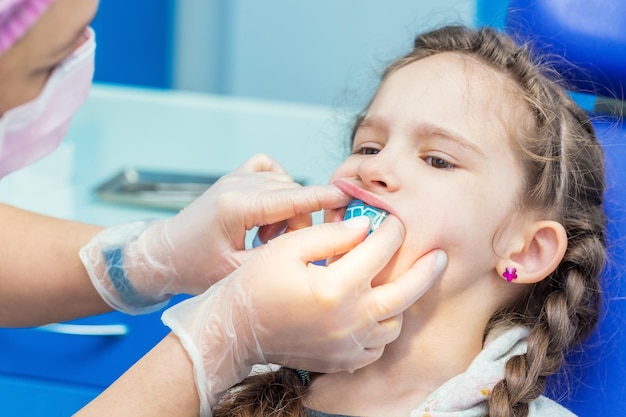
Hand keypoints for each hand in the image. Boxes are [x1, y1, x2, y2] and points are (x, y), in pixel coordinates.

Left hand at [80, 154, 349, 313]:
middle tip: (290, 247)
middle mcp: (237, 184)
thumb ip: (277, 255)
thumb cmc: (194, 268)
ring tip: (267, 237)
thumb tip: (311, 246)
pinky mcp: (234, 176)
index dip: (323, 197)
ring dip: (289, 209)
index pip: (291, 198)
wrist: (162, 255)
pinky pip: (270, 170)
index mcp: (236, 207)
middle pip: (293, 192)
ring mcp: (235, 176)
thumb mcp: (238, 272)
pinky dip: (278, 188)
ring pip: (285, 184)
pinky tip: (267, 212)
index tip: (348, 196)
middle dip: (302, 220)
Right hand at [161, 215, 446, 412]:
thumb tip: (366, 226)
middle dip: (426, 270)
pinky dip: (382, 329)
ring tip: (397, 283)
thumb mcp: (287, 247)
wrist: (235, 330)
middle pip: (404, 292)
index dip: (390, 230)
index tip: (393, 220)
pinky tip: (374, 313)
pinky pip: (377, 347)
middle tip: (441, 256)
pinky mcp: (341, 360)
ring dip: (400, 300)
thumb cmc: (255, 284)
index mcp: (334, 287)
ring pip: (394, 322)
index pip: (378, 251)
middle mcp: (347, 320)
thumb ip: (331, 234)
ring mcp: (347, 345)